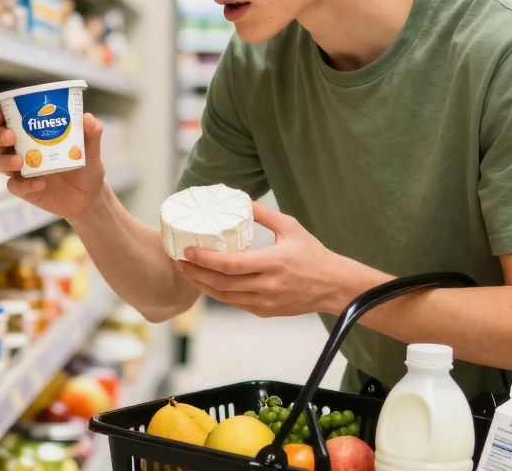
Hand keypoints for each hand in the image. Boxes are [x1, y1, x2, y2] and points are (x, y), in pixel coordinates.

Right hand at [0, 107, 108, 221]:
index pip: (7, 120)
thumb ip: (92, 133)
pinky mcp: (25, 189)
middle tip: (10, 136)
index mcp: (31, 133)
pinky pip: (15, 186)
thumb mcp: (91, 149)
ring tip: (19, 161)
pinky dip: (24, 185)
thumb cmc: (85, 165)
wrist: (89, 196)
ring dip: (4, 160)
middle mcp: (20, 150)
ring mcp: (20, 170)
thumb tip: (88, 118)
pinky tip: (40, 183)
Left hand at [175, 202, 364, 317]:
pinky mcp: (265, 311)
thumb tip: (241, 200)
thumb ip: (264, 214)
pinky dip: (219, 294)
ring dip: (203, 285)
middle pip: (222, 283)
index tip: (188, 251)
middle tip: (179, 261)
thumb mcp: (290, 227)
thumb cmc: (313, 254)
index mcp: (274, 263)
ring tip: (187, 272)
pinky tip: (207, 282)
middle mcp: (268, 286)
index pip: (231, 265)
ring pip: (225, 297)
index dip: (206, 259)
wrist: (333, 286)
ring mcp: (266, 302)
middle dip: (196, 273)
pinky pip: (235, 303)